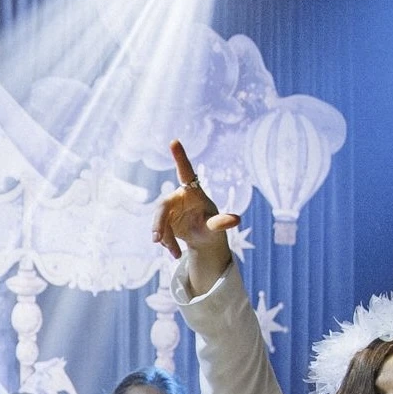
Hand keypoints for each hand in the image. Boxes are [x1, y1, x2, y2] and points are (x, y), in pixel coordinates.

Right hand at [152, 140, 240, 297]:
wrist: (203, 239)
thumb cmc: (212, 227)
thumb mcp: (216, 226)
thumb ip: (221, 222)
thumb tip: (236, 220)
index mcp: (193, 191)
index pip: (185, 172)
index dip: (179, 157)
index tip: (174, 140)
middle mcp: (178, 197)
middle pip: (162, 205)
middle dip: (158, 223)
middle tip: (156, 239)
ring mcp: (169, 209)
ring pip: (159, 222)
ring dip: (164, 238)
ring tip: (176, 253)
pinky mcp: (163, 220)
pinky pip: (159, 231)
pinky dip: (166, 243)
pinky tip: (176, 253)